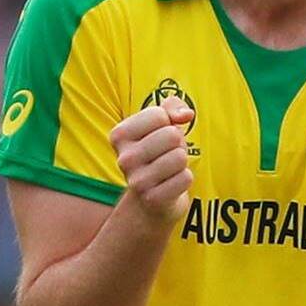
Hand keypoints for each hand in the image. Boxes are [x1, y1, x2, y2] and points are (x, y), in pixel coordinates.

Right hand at [109, 96, 194, 222]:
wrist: (150, 195)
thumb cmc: (158, 151)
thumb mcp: (162, 122)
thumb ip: (174, 107)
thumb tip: (186, 115)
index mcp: (119, 135)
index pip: (159, 115)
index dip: (169, 122)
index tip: (159, 134)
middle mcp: (124, 158)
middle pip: (172, 135)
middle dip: (178, 142)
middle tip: (167, 153)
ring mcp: (136, 181)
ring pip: (180, 157)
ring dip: (181, 161)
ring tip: (169, 167)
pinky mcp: (152, 199)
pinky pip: (186, 178)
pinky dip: (184, 179)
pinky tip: (170, 183)